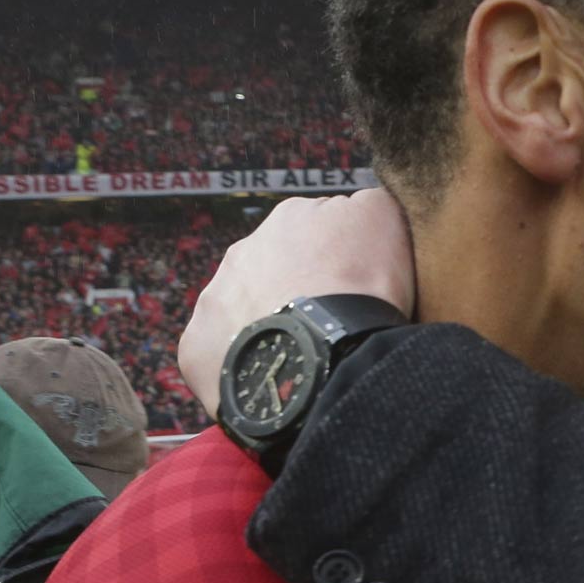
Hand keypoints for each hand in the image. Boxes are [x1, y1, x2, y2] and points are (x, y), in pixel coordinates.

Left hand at [178, 189, 414, 417]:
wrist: (327, 355)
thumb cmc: (363, 287)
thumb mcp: (386, 220)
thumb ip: (369, 205)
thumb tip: (359, 209)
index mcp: (290, 218)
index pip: (319, 234)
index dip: (344, 263)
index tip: (360, 288)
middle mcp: (243, 251)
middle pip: (276, 272)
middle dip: (298, 293)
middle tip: (330, 324)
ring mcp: (214, 298)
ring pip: (243, 311)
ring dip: (268, 326)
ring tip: (302, 355)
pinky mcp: (197, 346)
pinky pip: (220, 353)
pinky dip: (243, 364)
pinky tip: (272, 377)